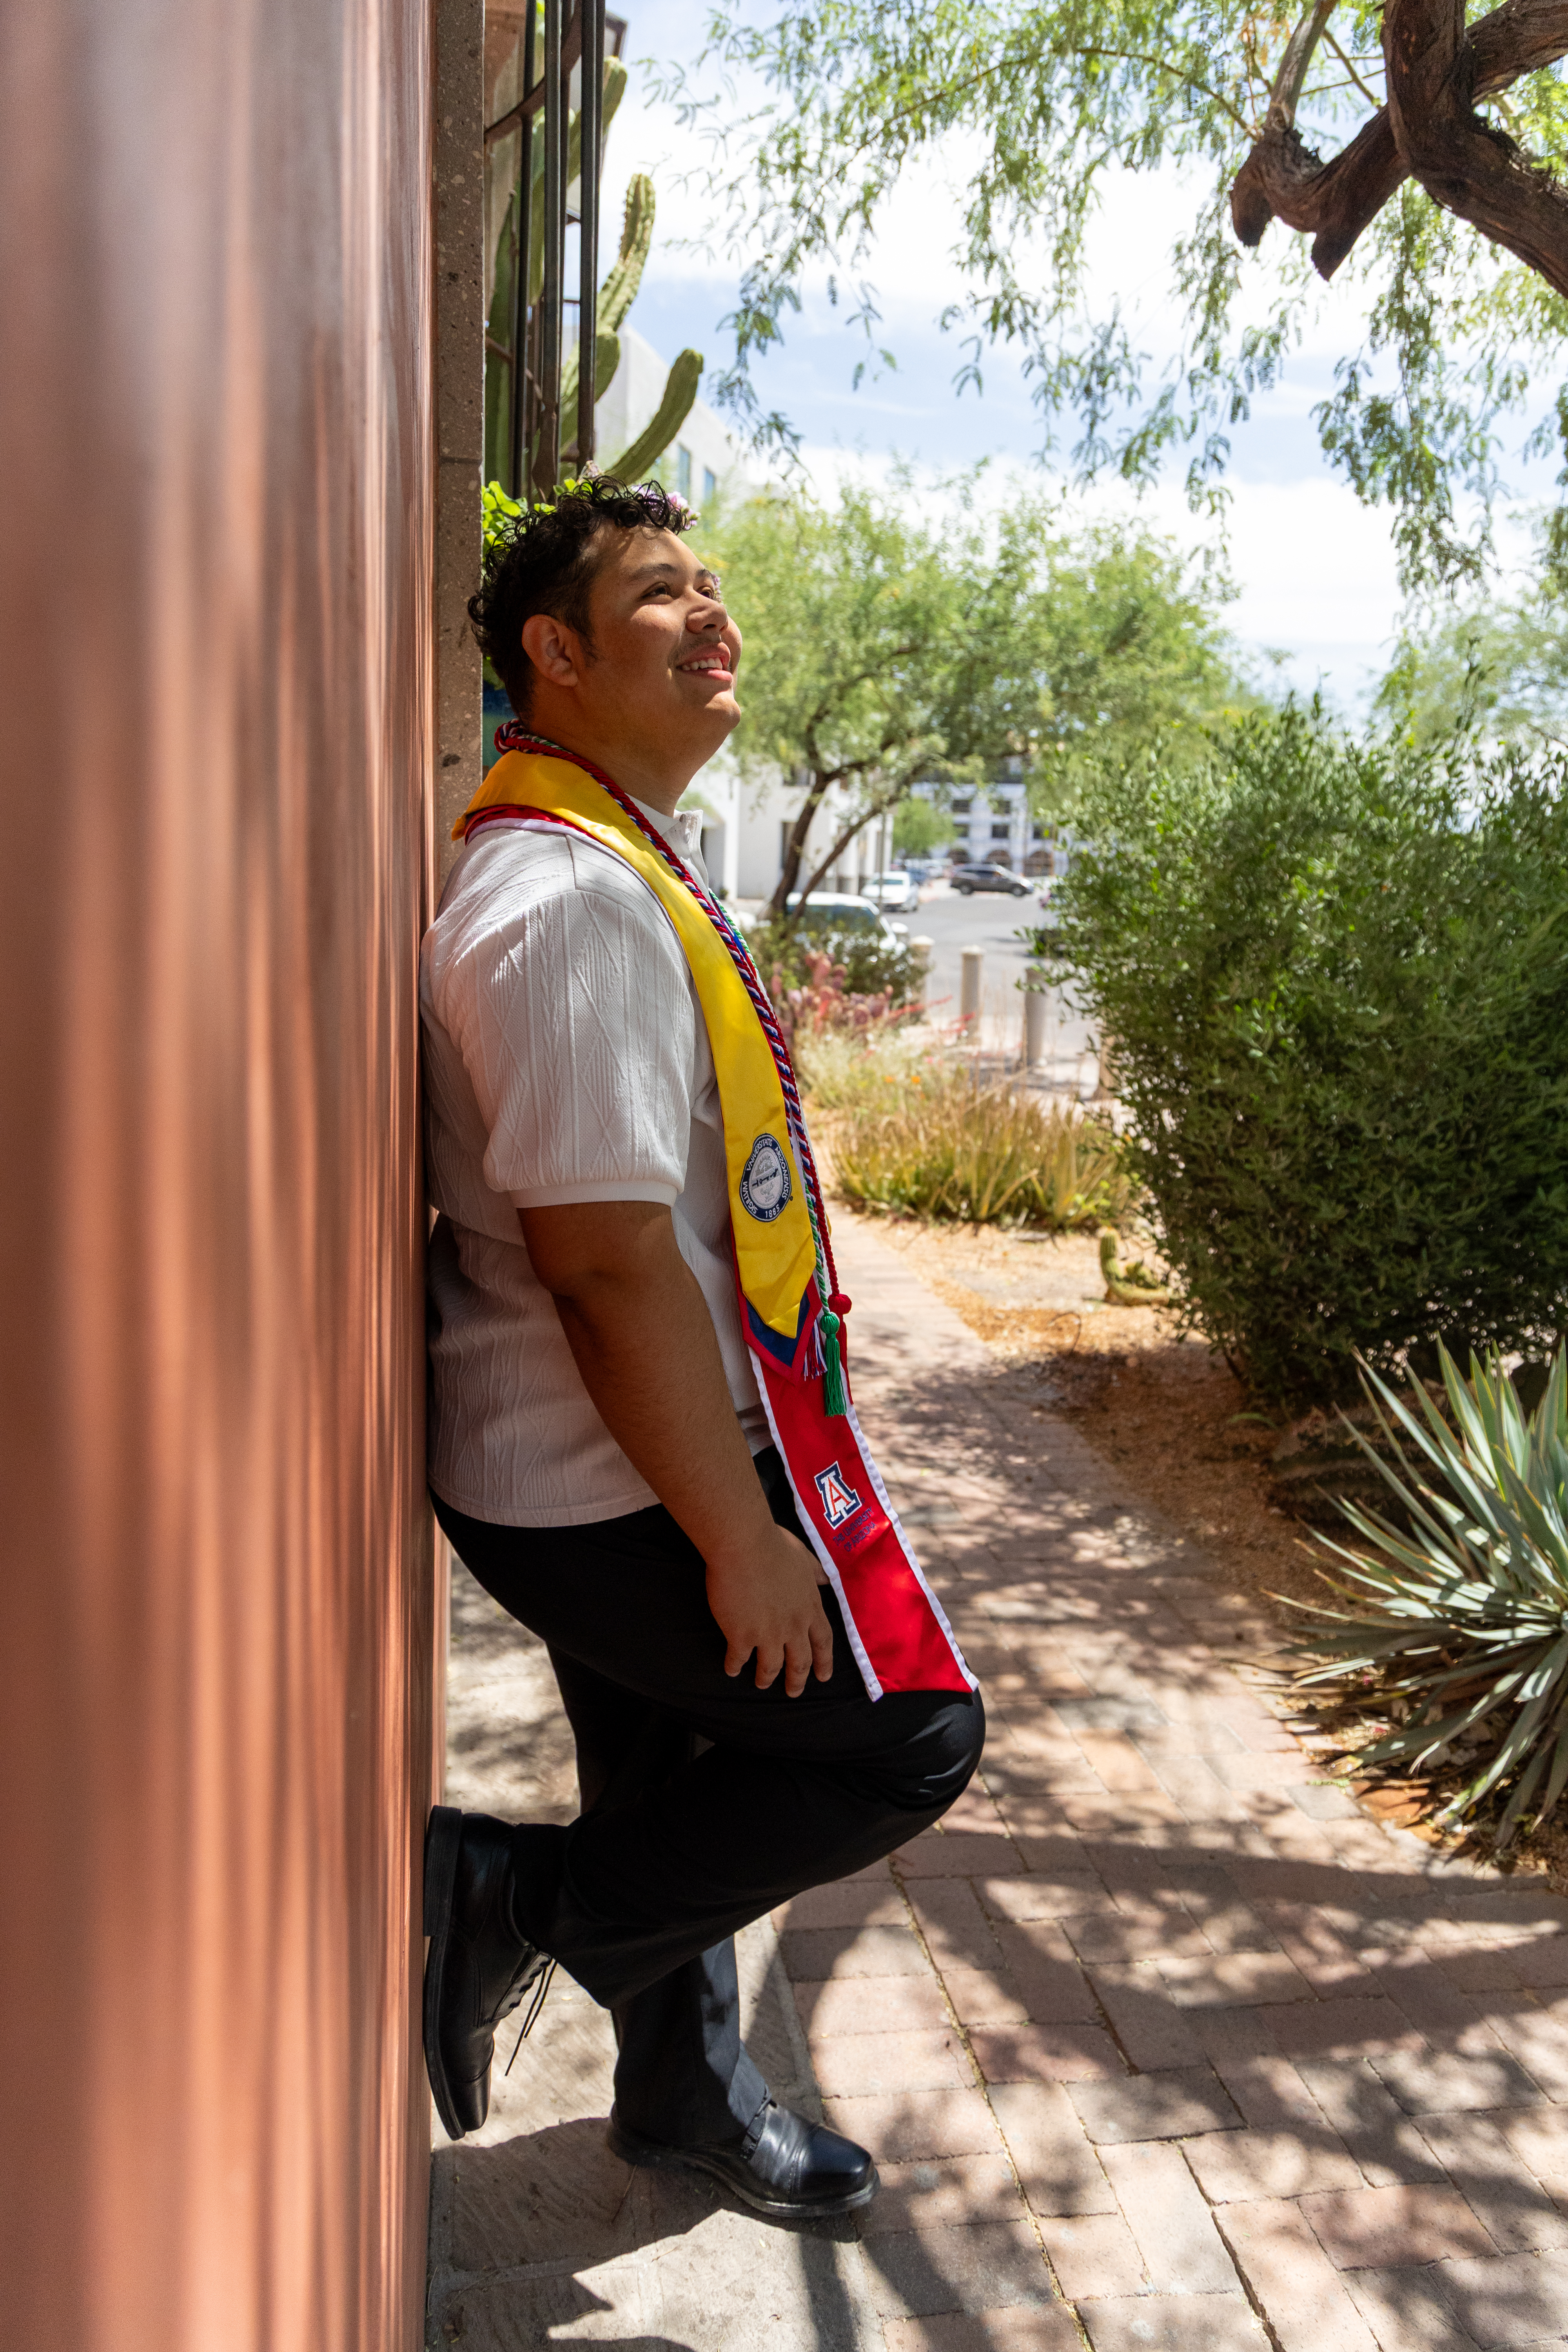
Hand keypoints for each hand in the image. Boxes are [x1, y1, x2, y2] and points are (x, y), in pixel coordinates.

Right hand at [707, 1522, 834, 1695]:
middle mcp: (793, 1626)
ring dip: (766, 1678)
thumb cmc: (773, 1545)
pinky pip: (738, 1659)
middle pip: (799, 1662)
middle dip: (797, 1680)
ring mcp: (768, 1634)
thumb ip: (815, 1571)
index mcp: (810, 1607)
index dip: (824, 1661)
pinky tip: (731, 1669)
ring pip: (770, 1667)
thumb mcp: (803, 1556)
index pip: (823, 1641)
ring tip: (762, 1684)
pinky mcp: (741, 1636)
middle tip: (793, 1692)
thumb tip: (827, 1579)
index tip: (823, 1676)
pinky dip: (735, 1666)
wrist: (744, 1545)